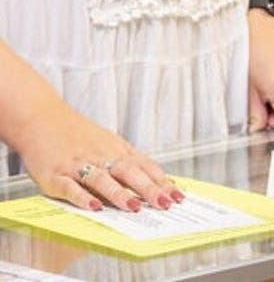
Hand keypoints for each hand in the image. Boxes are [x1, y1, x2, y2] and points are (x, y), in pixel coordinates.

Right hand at [14, 99, 182, 211]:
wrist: (43, 120)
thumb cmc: (79, 136)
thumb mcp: (109, 144)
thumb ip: (130, 162)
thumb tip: (158, 181)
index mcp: (117, 151)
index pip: (145, 167)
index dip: (161, 182)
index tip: (178, 196)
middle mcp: (101, 157)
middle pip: (129, 172)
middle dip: (149, 189)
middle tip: (165, 204)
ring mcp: (79, 165)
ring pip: (102, 179)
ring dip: (119, 194)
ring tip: (134, 207)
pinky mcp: (56, 175)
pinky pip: (70, 187)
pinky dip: (82, 197)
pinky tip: (94, 207)